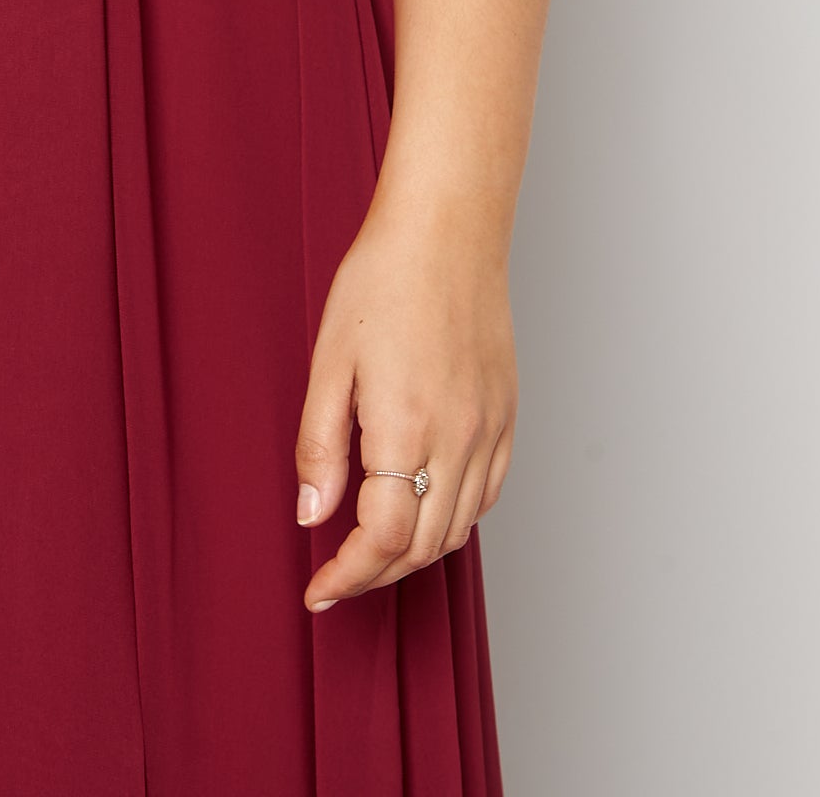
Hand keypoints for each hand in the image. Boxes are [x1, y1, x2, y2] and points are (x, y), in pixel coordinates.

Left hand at [293, 206, 516, 611]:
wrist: (447, 230)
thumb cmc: (381, 281)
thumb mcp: (329, 360)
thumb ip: (319, 445)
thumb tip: (312, 515)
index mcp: (406, 429)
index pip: (382, 541)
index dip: (347, 576)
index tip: (318, 589)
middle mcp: (458, 439)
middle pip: (423, 548)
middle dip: (376, 574)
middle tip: (336, 575)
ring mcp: (490, 430)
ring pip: (459, 528)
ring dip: (415, 554)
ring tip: (373, 549)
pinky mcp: (508, 415)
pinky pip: (488, 493)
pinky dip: (455, 519)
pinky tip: (424, 509)